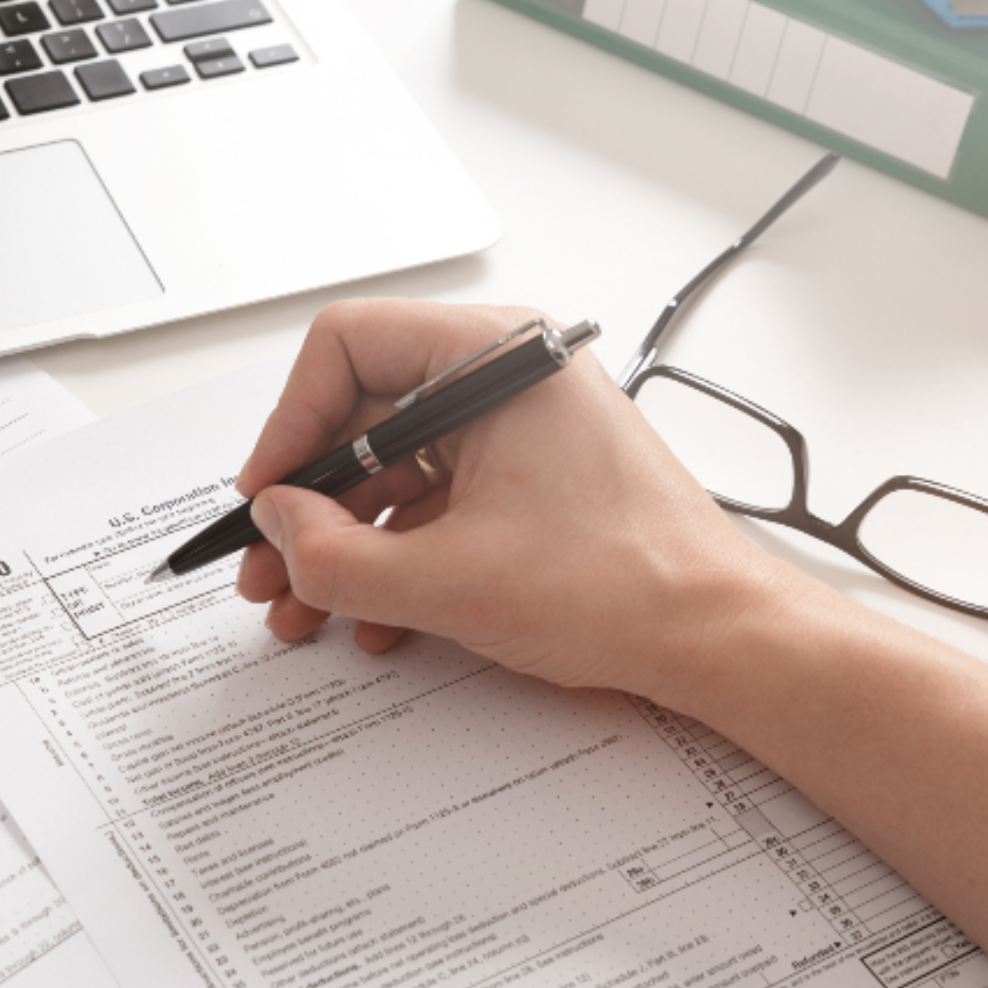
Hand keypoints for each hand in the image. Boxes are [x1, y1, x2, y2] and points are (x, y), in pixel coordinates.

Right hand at [234, 299, 799, 702]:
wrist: (721, 640)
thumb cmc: (629, 586)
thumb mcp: (449, 579)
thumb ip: (335, 556)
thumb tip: (276, 528)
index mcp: (494, 358)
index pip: (345, 347)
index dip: (289, 423)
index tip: (266, 494)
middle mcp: (503, 377)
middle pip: (361, 416)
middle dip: (307, 504)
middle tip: (268, 566)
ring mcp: (516, 428)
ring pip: (390, 469)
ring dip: (341, 543)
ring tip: (306, 608)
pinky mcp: (525, 478)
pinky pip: (431, 502)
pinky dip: (393, 556)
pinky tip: (372, 618)